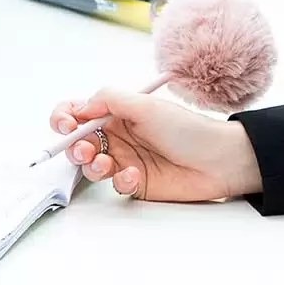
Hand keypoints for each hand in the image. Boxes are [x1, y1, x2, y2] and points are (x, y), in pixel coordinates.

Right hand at [45, 86, 258, 199]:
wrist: (219, 161)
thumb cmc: (189, 129)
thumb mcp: (146, 106)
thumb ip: (109, 100)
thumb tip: (81, 106)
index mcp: (117, 112)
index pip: (78, 112)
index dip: (64, 118)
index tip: (64, 126)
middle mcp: (117, 134)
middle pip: (78, 141)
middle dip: (73, 146)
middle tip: (85, 149)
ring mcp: (125, 159)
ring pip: (90, 165)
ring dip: (92, 164)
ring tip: (107, 164)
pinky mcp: (134, 182)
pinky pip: (114, 184)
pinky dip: (120, 180)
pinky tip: (136, 175)